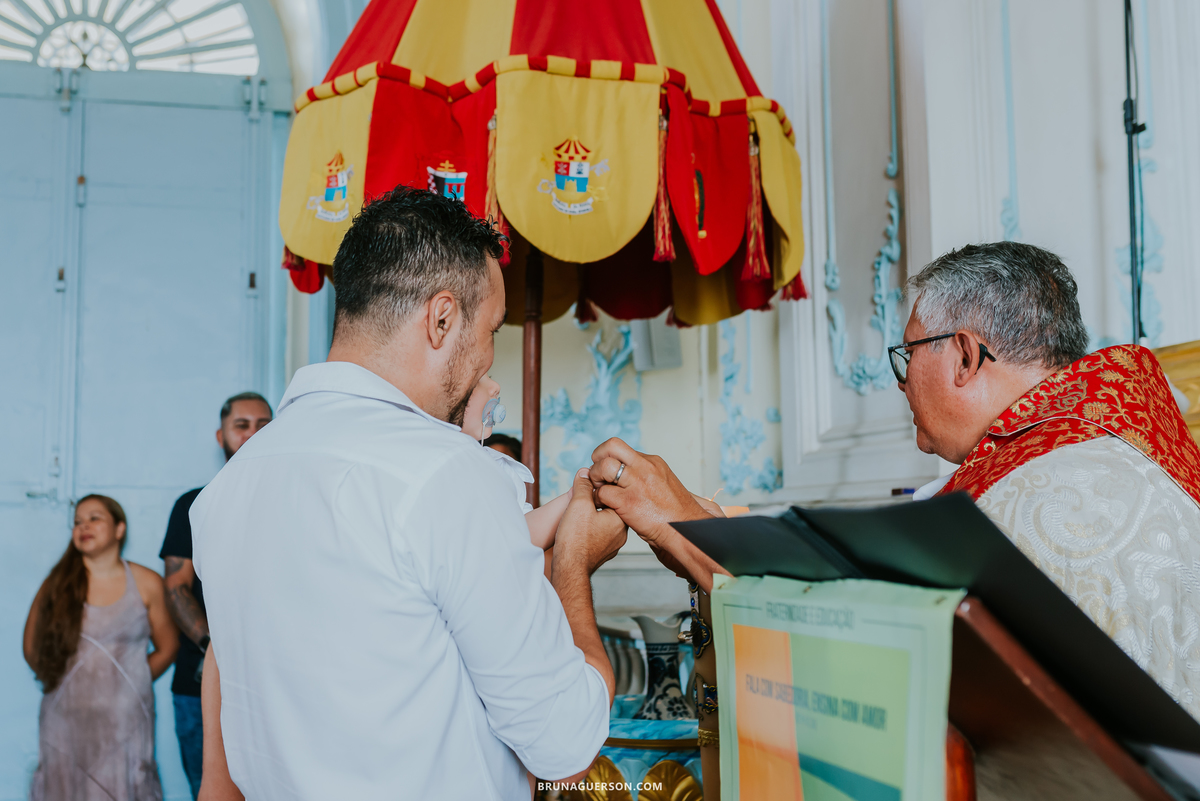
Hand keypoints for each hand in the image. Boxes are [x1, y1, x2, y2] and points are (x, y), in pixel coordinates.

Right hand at [554, 469, 627, 574]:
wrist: (569, 569)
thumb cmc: (575, 539)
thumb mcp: (578, 503)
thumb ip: (583, 485)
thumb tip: (585, 473)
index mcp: (621, 519)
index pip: (615, 495)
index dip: (600, 488)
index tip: (588, 487)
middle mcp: (622, 533)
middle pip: (610, 508)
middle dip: (596, 502)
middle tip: (581, 500)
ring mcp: (613, 545)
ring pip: (604, 522)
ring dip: (592, 516)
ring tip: (578, 516)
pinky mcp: (603, 553)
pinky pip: (599, 535)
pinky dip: (590, 530)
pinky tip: (578, 529)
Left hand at [588, 438, 713, 547]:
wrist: (685, 531)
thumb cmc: (674, 514)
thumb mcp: (663, 483)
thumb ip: (646, 475)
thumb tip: (630, 474)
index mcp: (652, 462)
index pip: (622, 449)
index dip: (610, 458)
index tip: (607, 471)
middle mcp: (644, 467)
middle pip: (612, 445)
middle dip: (598, 457)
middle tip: (597, 473)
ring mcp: (636, 483)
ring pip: (603, 466)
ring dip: (595, 477)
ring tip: (599, 490)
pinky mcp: (628, 501)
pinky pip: (602, 492)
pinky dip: (598, 499)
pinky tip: (603, 506)